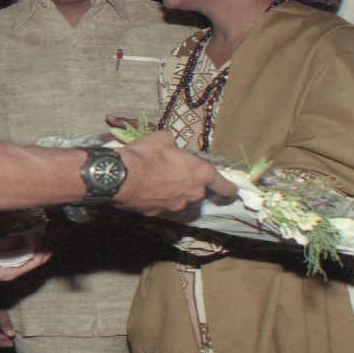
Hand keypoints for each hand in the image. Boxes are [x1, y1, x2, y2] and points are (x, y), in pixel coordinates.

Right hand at [113, 132, 235, 214]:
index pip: (224, 186)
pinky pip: (161, 204)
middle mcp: (193, 193)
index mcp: (201, 173)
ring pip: (179, 199)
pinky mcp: (157, 214)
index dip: (228, 188)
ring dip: (172, 191)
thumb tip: (171, 147)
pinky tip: (143, 189)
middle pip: (197, 191)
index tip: (232, 191)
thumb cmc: (148, 154)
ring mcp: (175, 206)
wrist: (121, 176)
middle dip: (189, 183)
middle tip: (174, 172)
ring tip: (155, 180)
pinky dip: (156, 198)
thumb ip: (173, 144)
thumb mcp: (163, 138)